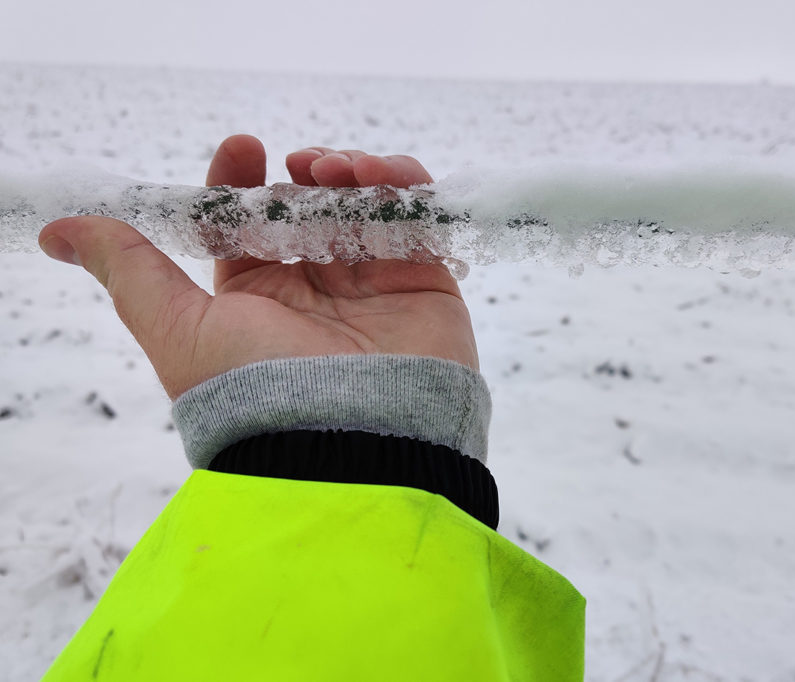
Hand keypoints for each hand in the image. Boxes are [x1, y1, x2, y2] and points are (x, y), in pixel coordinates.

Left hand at [38, 135, 478, 399]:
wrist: (352, 441)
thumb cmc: (259, 388)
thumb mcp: (177, 327)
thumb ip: (129, 269)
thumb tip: (56, 231)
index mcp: (258, 297)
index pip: (247, 223)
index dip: (240, 179)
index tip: (242, 147)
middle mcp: (315, 289)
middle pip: (308, 204)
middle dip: (301, 172)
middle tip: (299, 165)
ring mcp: (372, 283)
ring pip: (362, 202)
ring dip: (350, 171)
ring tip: (336, 171)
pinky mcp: (423, 280)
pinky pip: (417, 216)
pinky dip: (402, 185)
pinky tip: (379, 178)